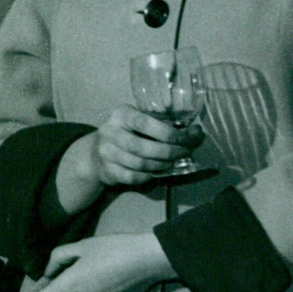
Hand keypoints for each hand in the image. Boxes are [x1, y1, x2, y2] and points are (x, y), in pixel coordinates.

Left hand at [28, 233, 174, 291]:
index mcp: (68, 287)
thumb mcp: (81, 245)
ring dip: (81, 286)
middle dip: (66, 281)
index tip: (45, 281)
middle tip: (82, 261)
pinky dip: (95, 291)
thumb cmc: (112, 249)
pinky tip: (109, 276)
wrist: (146, 260)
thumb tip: (48, 273)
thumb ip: (57, 259)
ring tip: (98, 267)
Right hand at [55, 106, 203, 213]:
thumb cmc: (127, 133)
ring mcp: (106, 152)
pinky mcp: (108, 170)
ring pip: (140, 164)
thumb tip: (197, 133)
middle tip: (185, 153)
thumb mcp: (139, 121)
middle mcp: (110, 131)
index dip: (168, 133)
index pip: (145, 123)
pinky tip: (159, 171)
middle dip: (169, 152)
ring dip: (163, 165)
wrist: (95, 153)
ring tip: (174, 162)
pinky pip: (134, 177)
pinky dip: (150, 176)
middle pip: (143, 147)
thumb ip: (164, 125)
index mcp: (121, 114)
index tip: (187, 139)